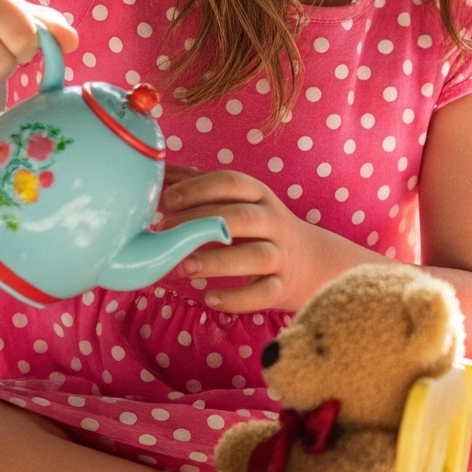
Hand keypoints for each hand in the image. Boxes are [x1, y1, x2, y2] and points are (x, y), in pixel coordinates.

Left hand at [156, 166, 367, 314]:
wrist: (314, 263)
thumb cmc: (262, 229)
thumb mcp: (241, 202)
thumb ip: (202, 187)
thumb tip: (158, 173)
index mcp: (260, 197)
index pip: (232, 183)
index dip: (200, 188)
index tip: (168, 199)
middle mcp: (274, 222)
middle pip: (242, 216)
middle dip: (202, 223)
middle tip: (165, 233)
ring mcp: (281, 256)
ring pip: (255, 256)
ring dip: (218, 261)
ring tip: (184, 267)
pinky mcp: (282, 287)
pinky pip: (263, 293)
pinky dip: (237, 298)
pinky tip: (211, 298)